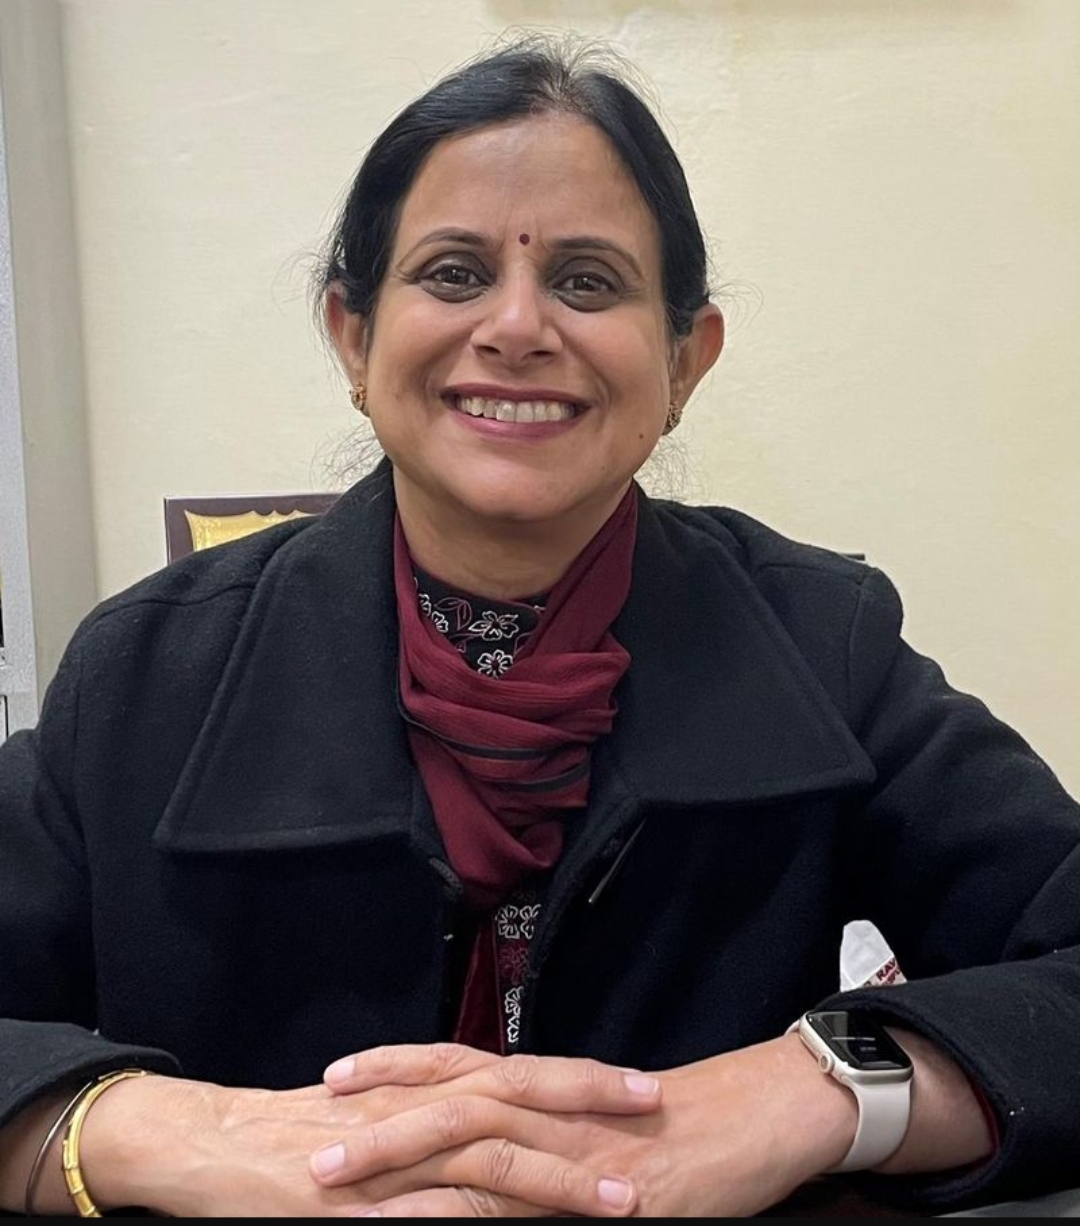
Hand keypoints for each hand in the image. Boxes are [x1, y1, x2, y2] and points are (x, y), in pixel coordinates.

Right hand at [78, 1045, 660, 1216]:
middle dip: (589, 1099)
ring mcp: (392, 1154)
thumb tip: (492, 1132)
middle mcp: (417, 1106)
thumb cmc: (296, 1133)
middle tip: (655, 1102)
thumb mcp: (378, 1114)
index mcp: (424, 1086)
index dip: (577, 1075)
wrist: (212, 1144)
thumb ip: (434, 1121)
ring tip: (621, 1196)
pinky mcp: (364, 1201)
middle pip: (516, 1093)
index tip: (636, 1081)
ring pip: (489, 1157)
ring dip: (558, 1177)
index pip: (515, 1071)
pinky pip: (432, 1216)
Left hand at [316, 1037, 858, 1216]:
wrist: (756, 1119)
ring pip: (468, 1139)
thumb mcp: (604, 1118)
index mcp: (546, 1084)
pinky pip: (512, 1199)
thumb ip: (550, 1122)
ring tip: (334, 1175)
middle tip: (310, 1126)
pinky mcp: (590, 1188)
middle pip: (447, 1094)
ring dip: (396, 1156)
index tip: (339, 1073)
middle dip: (375, 1111)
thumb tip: (502, 1138)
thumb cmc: (684, 1120)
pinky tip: (410, 1225)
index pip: (456, 1064)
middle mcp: (547, 1103)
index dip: (396, 1066)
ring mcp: (565, 1144)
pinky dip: (457, 1214)